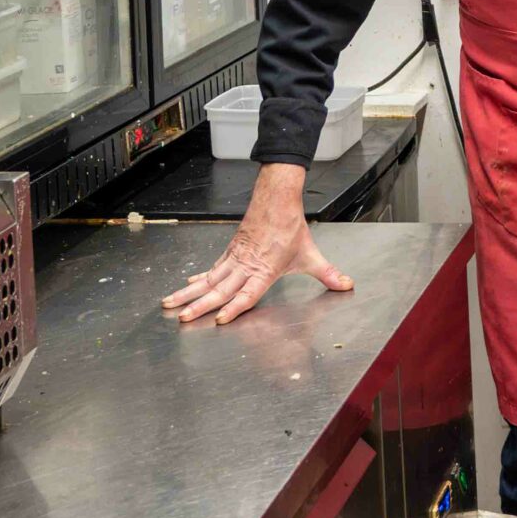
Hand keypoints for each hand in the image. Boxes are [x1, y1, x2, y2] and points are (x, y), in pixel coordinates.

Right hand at [161, 163, 353, 325]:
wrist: (276, 198)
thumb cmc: (291, 227)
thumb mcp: (311, 255)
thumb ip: (328, 273)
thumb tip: (347, 285)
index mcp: (264, 270)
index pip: (248, 293)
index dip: (235, 307)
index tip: (220, 319)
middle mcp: (246, 266)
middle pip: (220, 289)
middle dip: (199, 305)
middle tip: (182, 318)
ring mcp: (235, 258)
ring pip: (208, 279)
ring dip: (189, 292)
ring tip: (169, 303)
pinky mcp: (231, 251)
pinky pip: (211, 268)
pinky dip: (198, 278)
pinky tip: (187, 285)